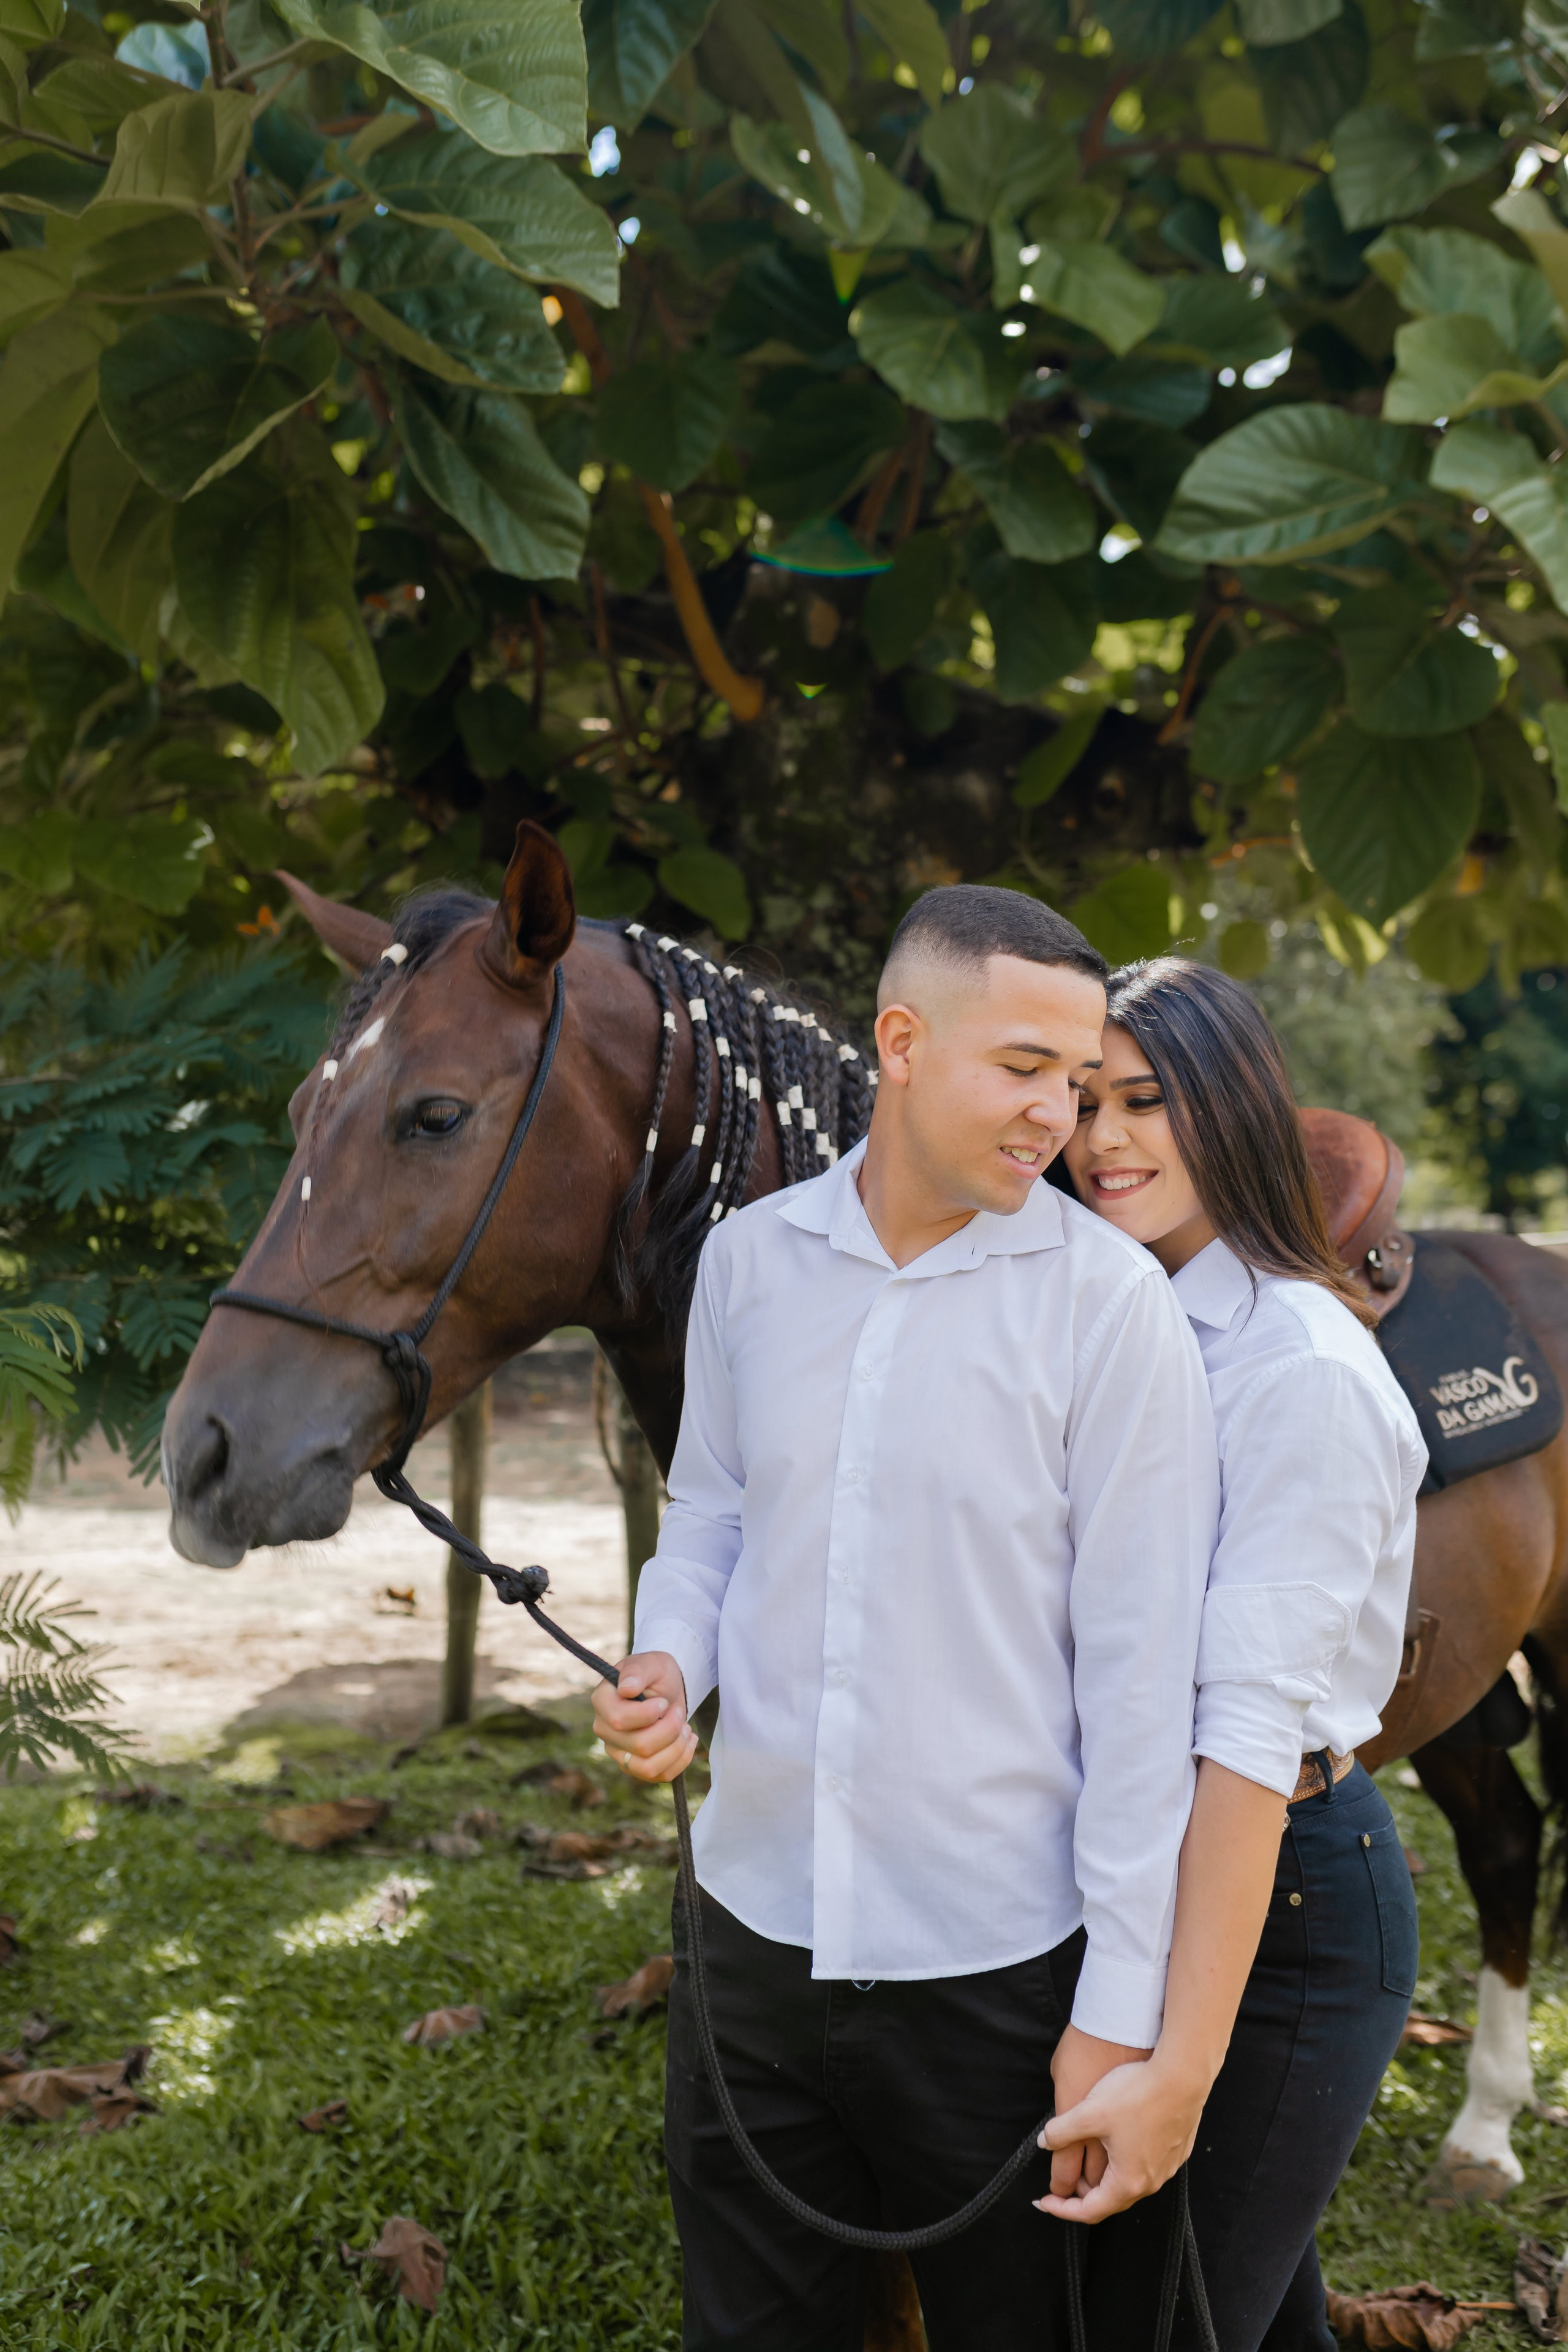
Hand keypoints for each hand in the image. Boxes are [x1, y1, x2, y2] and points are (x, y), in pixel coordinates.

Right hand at [593, 1651, 696, 1782]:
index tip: (663, 1702)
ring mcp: (618, 1752)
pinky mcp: (635, 1766)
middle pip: (640, 1746)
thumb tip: (626, 1688)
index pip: (620, 1720)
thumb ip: (638, 1672)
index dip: (648, 1714)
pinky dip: (681, 1760)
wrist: (666, 1690)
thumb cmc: (655, 1674)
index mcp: (602, 1702)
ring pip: (648, 1767)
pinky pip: (660, 1776)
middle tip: (678, 1713)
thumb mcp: (651, 1664)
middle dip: (670, 1729)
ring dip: (676, 1748)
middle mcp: (604, 1730)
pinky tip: (688, 1741)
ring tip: (686, 1729)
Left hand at [1037, 2048, 1207, 2223]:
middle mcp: (1150, 2182)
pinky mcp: (1175, 2151)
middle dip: (1083, 2192)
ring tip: (1087, 2155)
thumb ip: (1061, 2131)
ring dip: (1103, 2177)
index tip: (1044, 2201)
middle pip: (1109, 2200)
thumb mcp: (1090, 2112)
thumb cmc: (1138, 2095)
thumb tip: (1045, 2141)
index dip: (1062, 2209)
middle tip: (1064, 2177)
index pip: (1088, 2211)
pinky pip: (1144, 2166)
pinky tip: (1115, 2139)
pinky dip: (1123, 2163)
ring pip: (1127, 2182)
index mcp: (1127, 2182)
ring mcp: (1166, 2168)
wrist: (1183, 2076)